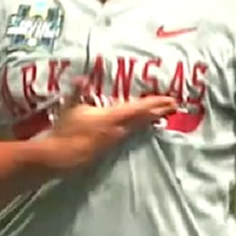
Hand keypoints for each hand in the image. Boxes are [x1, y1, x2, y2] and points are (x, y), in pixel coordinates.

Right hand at [37, 79, 176, 171]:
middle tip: (175, 106)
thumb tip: (82, 78)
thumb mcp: (71, 108)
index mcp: (112, 117)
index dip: (155, 103)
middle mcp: (118, 129)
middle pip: (143, 119)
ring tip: (162, 114)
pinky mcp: (109, 148)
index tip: (170, 100)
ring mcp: (115, 141)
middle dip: (159, 111)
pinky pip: (130, 134)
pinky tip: (140, 127)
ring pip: (138, 127)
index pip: (139, 109)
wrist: (61, 157)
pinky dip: (140, 127)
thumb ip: (78, 92)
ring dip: (151, 119)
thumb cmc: (66, 131)